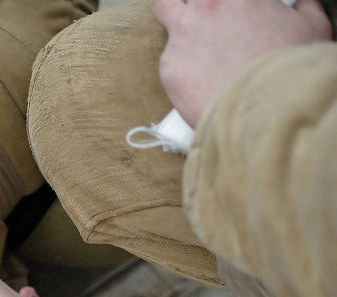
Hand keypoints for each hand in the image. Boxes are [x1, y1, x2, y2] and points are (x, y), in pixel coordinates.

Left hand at [154, 0, 331, 126]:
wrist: (264, 108)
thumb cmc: (288, 68)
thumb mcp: (310, 28)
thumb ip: (300, 10)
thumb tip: (300, 6)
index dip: (226, 4)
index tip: (231, 12)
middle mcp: (207, 5)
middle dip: (191, 3)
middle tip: (202, 16)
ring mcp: (183, 33)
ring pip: (165, 11)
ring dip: (176, 20)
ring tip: (190, 43)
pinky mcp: (169, 64)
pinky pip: (168, 60)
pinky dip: (179, 69)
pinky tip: (196, 81)